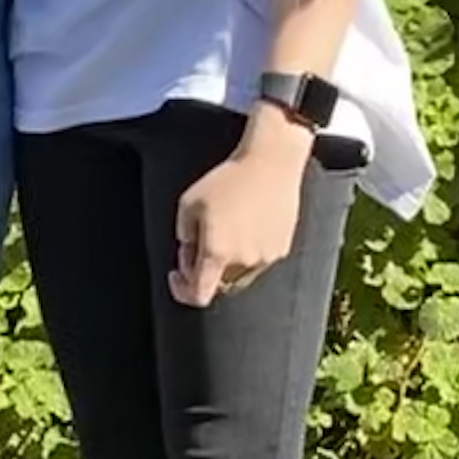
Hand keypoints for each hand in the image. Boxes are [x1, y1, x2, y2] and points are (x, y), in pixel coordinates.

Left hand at [170, 131, 307, 308]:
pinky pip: (258, 261)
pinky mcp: (281, 248)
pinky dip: (246, 252)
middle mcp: (243, 261)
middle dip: (203, 270)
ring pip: (238, 274)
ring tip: (225, 229)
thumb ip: (184, 236)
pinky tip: (245, 224)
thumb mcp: (188, 203)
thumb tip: (191, 254)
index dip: (183, 291)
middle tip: (198, 242)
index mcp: (217, 253)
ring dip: (226, 262)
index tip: (177, 275)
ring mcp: (266, 257)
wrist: (270, 163)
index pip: (198, 295)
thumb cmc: (227, 179)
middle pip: (218, 284)